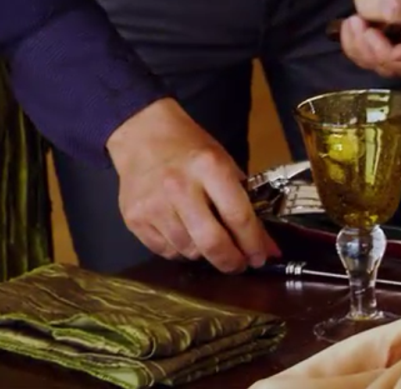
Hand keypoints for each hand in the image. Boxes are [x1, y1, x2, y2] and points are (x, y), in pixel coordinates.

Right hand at [106, 98, 280, 272]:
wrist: (142, 134)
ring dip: (205, 254)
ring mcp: (153, 205)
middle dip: (231, 261)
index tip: (260, 257)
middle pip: (212, 242)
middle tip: (239, 264)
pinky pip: (166, 252)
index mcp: (210, 167)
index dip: (253, 243)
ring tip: (208, 241)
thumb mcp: (224, 164)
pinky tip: (185, 236)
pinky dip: (181, 251)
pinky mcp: (134, 219)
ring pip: (189, 251)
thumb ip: (245, 204)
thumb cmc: (190, 149)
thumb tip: (266, 246)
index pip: (238, 216)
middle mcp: (179, 187)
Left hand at [342, 0, 400, 78]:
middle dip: (384, 59)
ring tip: (353, 24)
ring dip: (363, 53)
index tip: (389, 48)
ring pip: (384, 64)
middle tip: (367, 34)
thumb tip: (396, 17)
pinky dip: (352, 47)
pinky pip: (365, 52)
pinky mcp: (375, 28)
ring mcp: (395, 30)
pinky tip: (347, 25)